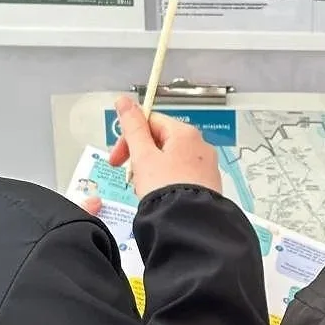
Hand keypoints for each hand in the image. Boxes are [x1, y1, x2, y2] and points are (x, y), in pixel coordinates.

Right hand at [107, 97, 221, 199]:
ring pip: (170, 159)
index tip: (116, 158)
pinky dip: (167, 181)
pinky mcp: (207, 183)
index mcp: (185, 133)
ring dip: (151, 170)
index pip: (150, 122)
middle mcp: (200, 145)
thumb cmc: (166, 189)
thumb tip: (124, 100)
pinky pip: (182, 175)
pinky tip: (160, 196)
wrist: (190, 223)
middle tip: (129, 176)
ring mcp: (206, 165)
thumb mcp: (143, 156)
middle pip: (160, 140)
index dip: (129, 138)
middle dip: (140, 156)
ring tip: (145, 189)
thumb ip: (132, 127)